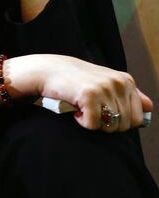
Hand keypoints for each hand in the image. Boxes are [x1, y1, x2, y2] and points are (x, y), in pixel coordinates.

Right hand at [10, 54, 152, 131]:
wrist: (47, 70)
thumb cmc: (76, 80)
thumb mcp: (105, 82)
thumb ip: (129, 94)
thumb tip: (149, 107)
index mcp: (126, 81)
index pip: (137, 118)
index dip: (119, 122)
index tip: (102, 112)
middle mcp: (119, 83)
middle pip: (124, 125)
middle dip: (107, 124)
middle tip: (90, 111)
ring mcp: (105, 88)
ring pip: (110, 126)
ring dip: (93, 123)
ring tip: (82, 108)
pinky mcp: (90, 95)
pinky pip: (94, 125)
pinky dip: (82, 122)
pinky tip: (75, 109)